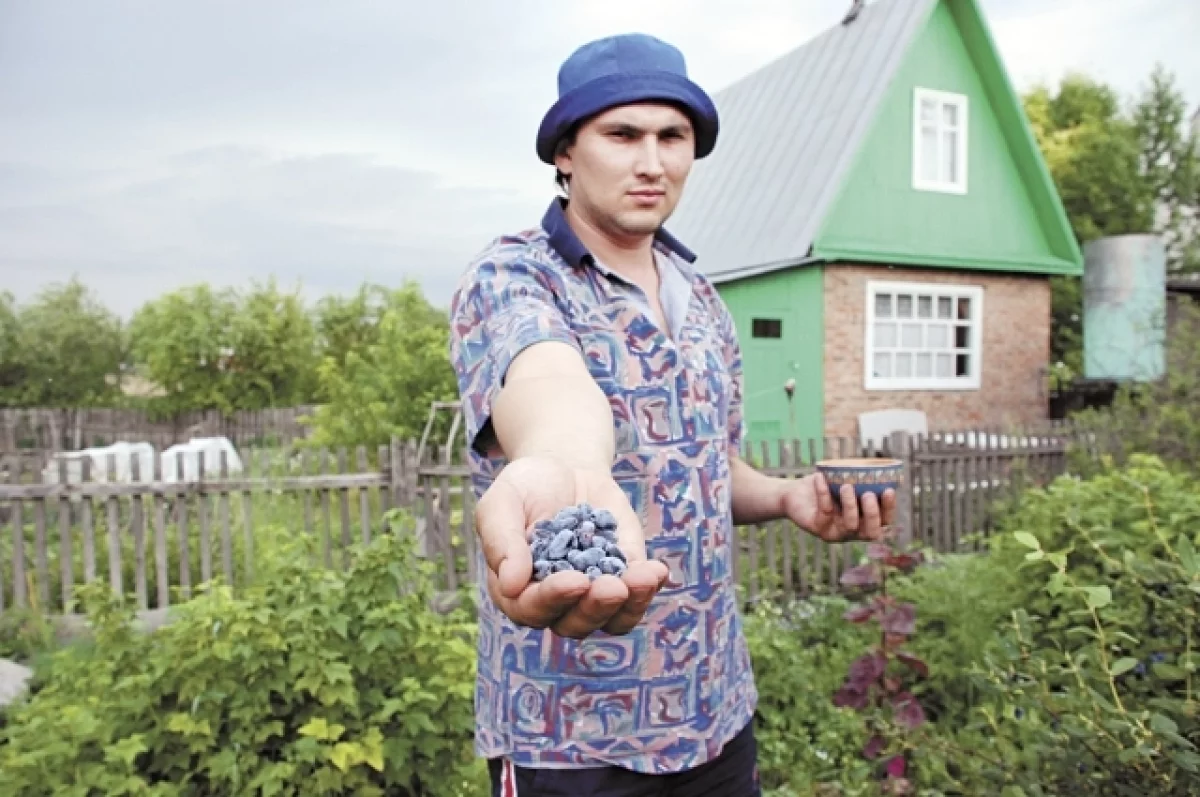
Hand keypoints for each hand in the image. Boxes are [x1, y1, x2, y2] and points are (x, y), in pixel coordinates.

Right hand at [473, 455, 669, 639]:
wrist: (563, 469)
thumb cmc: (525, 488)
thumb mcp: (502, 503)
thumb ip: (501, 542)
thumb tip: (511, 585)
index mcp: (517, 591)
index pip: (533, 609)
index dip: (554, 599)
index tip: (575, 580)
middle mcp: (555, 602)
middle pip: (574, 624)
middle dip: (595, 608)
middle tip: (612, 586)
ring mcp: (591, 594)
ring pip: (610, 620)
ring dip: (628, 606)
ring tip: (642, 579)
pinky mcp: (622, 577)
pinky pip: (636, 597)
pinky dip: (647, 588)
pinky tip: (656, 571)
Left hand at [782, 473, 895, 542]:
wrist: (795, 493)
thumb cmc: (826, 486)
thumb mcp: (845, 480)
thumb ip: (862, 477)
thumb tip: (882, 465)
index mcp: (864, 521)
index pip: (884, 521)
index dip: (889, 509)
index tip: (889, 490)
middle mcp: (852, 531)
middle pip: (871, 532)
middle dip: (873, 514)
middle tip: (868, 494)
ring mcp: (835, 532)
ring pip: (850, 526)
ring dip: (850, 505)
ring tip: (846, 486)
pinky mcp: (818, 528)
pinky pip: (824, 512)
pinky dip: (823, 493)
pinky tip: (819, 477)